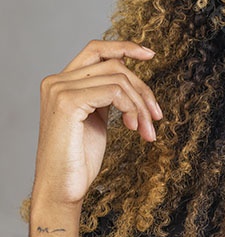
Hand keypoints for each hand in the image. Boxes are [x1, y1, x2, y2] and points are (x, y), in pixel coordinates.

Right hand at [31, 39, 162, 208]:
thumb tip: (129, 79)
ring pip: (118, 78)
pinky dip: (131, 108)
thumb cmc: (78, 160)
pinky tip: (134, 129)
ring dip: (140, 105)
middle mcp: (56, 81)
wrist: (61, 189)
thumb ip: (104, 96)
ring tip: (146, 131)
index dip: (124, 47)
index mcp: (61, 83)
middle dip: (142, 89)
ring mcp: (60, 89)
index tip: (150, 55)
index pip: (96, 50)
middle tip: (156, 116)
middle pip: (114, 65)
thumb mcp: (95, 120)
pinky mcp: (68, 102)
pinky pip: (114, 91)